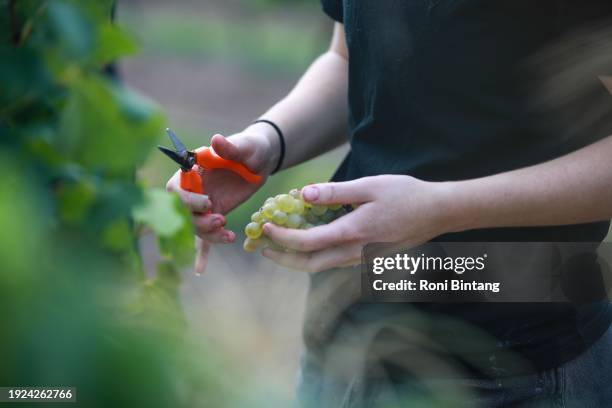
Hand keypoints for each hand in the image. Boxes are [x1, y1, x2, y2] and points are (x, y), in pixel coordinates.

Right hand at [166, 124, 278, 273]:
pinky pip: (204, 236)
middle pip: (183, 213)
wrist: (262, 160)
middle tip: (221, 221)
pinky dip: (202, 252)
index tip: (209, 203)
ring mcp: (203, 204)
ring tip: (229, 234)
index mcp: (192, 170)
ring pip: (195, 226)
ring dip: (208, 234)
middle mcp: (193, 189)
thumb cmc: (252, 148)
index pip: (177, 189)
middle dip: (198, 221)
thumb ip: (230, 147)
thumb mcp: (245, 146)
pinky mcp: (214, 214)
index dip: (189, 200)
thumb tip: (216, 140)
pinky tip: (200, 269)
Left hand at [262, 175, 455, 272]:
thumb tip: (303, 195)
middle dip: (283, 259)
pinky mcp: (367, 258)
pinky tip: (310, 239)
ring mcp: (362, 259)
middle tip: (263, 248)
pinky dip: (316, 255)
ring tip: (280, 244)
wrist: (438, 213)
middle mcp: (355, 252)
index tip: (266, 228)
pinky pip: (335, 261)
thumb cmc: (406, 195)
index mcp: (353, 233)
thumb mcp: (370, 186)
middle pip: (310, 265)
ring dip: (297, 258)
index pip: (308, 243)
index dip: (283, 238)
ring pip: (322, 266)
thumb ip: (335, 192)